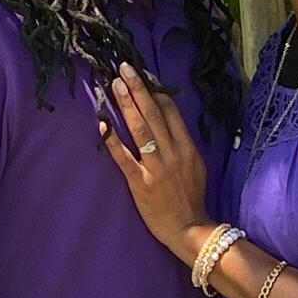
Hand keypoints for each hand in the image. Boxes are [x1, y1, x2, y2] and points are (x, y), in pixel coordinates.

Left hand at [100, 62, 209, 261]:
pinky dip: (112, 141)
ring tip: (115, 85)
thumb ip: (182, 143)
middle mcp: (172, 153)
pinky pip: (124, 159)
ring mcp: (156, 168)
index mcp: (187, 147)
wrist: (189, 229)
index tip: (144, 74)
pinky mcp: (141, 183)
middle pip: (154, 113)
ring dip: (126, 105)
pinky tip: (102, 125)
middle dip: (139, 89)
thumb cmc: (191, 197)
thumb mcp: (196, 165)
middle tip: (124, 68)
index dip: (156, 90)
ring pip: (140, 130)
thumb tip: (167, 121)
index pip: (171, 111)